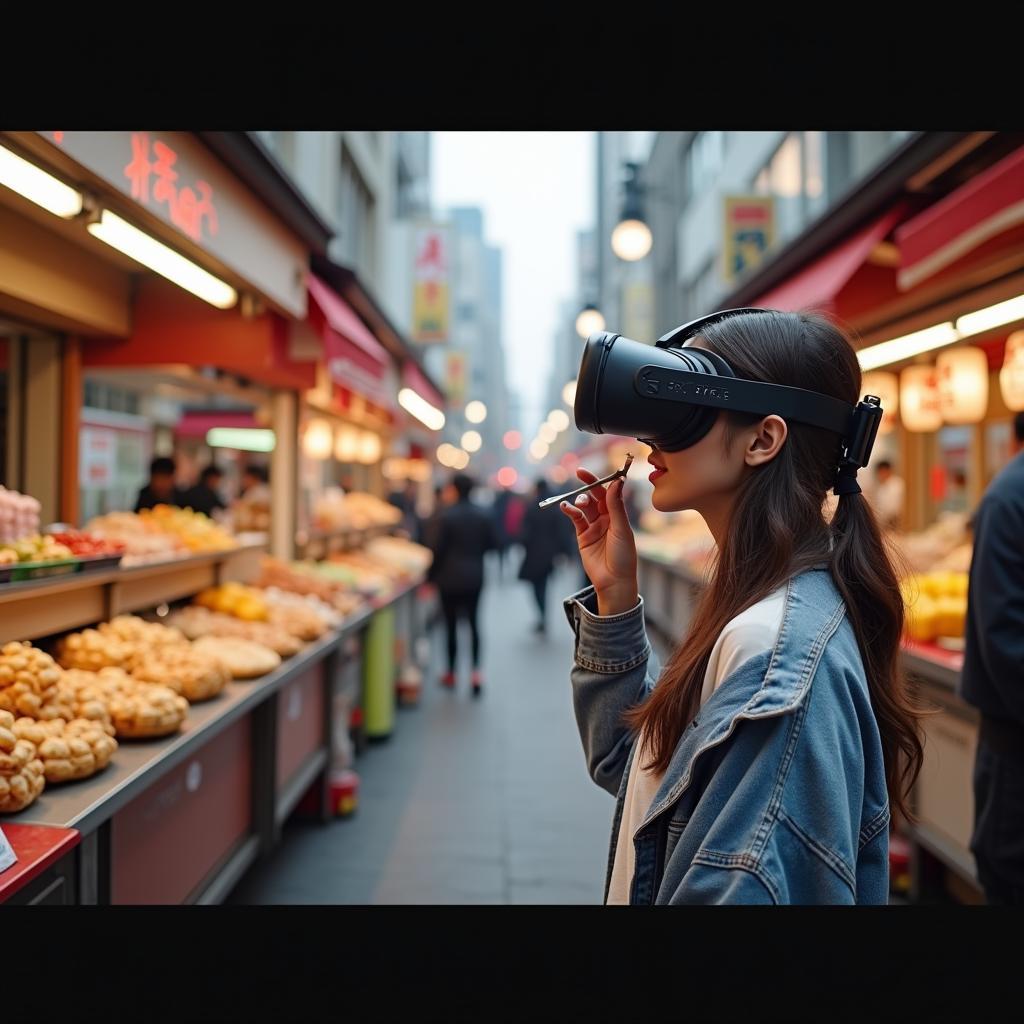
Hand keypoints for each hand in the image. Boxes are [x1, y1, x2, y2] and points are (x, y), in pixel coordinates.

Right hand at [560, 470, 637, 615]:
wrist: (614, 581)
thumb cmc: (624, 556)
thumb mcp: (621, 528)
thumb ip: (616, 506)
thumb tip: (617, 482)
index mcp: (619, 515)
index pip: (609, 492)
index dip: (603, 480)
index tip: (599, 471)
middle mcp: (606, 518)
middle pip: (595, 496)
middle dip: (588, 484)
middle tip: (580, 473)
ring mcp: (593, 526)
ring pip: (584, 506)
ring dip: (580, 500)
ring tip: (579, 503)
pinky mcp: (582, 536)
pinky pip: (575, 519)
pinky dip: (570, 511)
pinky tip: (566, 507)